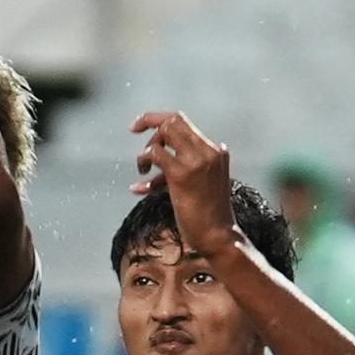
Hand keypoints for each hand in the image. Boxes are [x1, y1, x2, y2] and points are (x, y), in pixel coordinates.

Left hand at [129, 112, 240, 253]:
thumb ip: (182, 167)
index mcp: (216, 150)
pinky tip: (140, 185)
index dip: (155, 119)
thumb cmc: (206, 216)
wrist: (218, 236)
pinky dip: (144, 163)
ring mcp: (197, 160)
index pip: (182, 121)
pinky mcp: (183, 173)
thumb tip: (152, 159)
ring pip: (164, 132)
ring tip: (143, 171)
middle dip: (148, 128)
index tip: (136, 127)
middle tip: (142, 153)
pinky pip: (155, 153)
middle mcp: (209, 150)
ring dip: (147, 152)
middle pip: (173, 120)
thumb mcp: (200, 184)